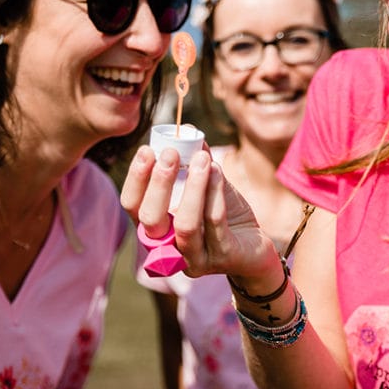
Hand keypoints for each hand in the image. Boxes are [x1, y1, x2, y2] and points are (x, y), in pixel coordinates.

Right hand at [120, 145, 278, 280]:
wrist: (254, 248)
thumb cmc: (224, 216)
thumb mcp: (206, 187)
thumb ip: (194, 164)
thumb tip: (186, 130)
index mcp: (155, 228)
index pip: (133, 206)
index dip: (136, 179)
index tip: (147, 150)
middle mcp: (167, 248)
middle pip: (150, 219)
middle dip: (159, 183)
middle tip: (171, 153)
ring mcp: (194, 258)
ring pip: (186, 224)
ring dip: (193, 187)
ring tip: (202, 158)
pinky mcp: (221, 258)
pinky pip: (215, 224)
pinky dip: (215, 193)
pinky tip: (218, 171)